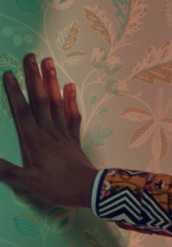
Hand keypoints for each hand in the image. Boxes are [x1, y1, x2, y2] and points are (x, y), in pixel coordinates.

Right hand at [0, 54, 98, 207]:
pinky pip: (73, 115)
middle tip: (31, 56)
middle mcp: (49, 131)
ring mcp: (63, 132)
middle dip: (34, 77)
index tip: (9, 74)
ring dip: (52, 81)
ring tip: (49, 62)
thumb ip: (6, 170)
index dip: (14, 92)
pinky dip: (71, 100)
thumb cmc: (58, 186)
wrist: (89, 190)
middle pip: (40, 100)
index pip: (22, 111)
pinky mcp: (74, 138)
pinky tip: (70, 86)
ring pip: (56, 102)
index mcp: (35, 140)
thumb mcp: (28, 182)